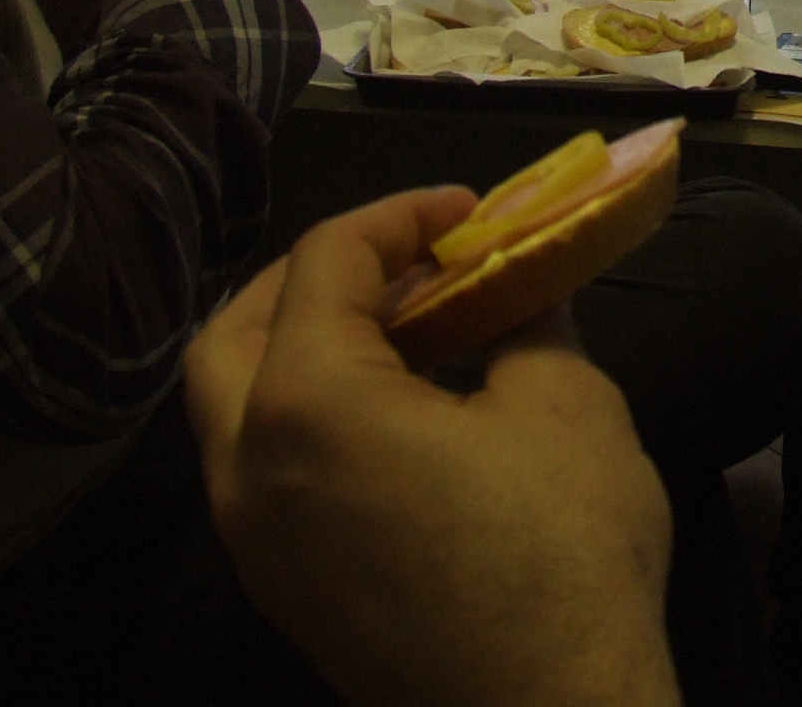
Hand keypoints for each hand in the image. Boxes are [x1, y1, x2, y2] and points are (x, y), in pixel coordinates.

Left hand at [185, 188, 678, 706]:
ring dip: (303, 345)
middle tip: (406, 258)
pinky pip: (262, 466)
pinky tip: (401, 412)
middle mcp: (246, 465)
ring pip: (234, 404)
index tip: (471, 214)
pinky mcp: (280, 587)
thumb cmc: (559, 555)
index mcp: (307, 403)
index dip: (400, 217)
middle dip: (317, 275)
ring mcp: (252, 537)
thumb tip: (523, 282)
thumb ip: (528, 319)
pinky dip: (308, 412)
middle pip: (235, 329)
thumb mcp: (567, 404)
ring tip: (406, 330)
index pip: (325, 263)